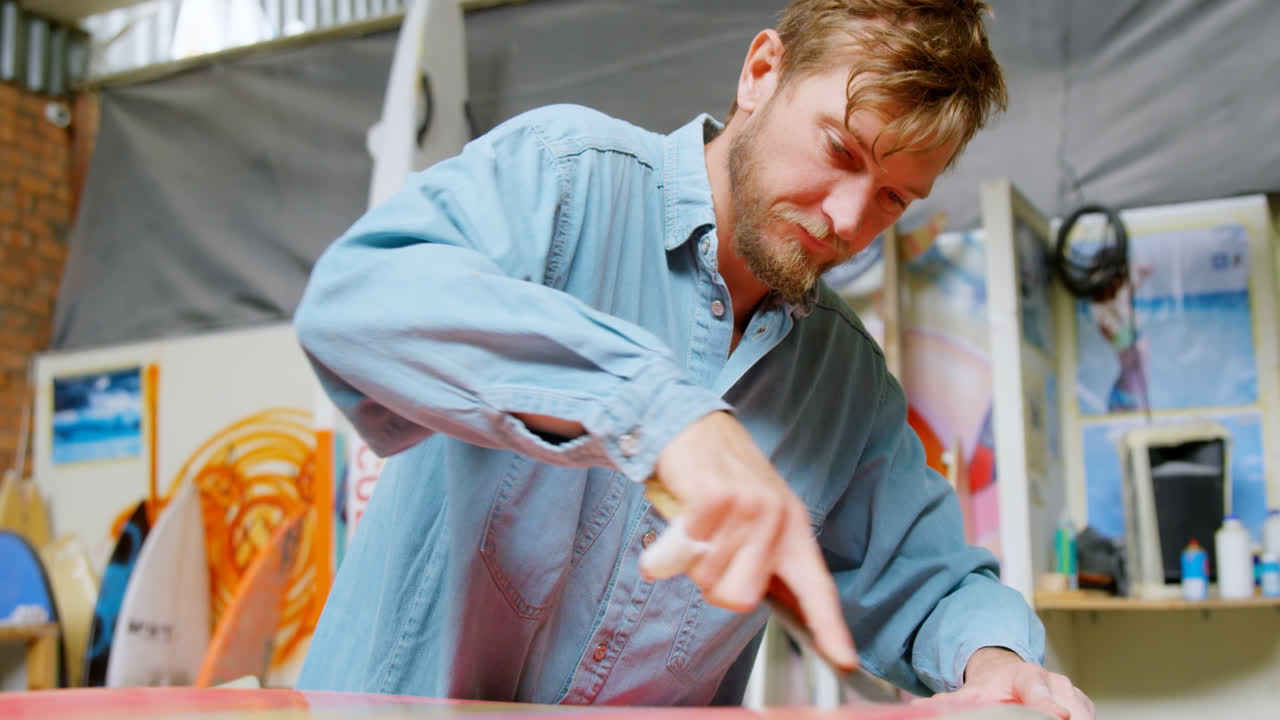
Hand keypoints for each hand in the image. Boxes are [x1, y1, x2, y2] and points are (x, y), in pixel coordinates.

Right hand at [638, 411, 855, 668]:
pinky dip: (664, 547)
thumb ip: (763, 558)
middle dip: (714, 585)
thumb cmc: (720, 478)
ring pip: (706, 578)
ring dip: (687, 560)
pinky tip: (677, 518)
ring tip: (695, 527)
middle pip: (742, 599)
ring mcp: (746, 508)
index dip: (830, 627)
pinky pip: (680, 553)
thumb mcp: (758, 514)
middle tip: (709, 552)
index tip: (844, 659)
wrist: (691, 425)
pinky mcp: (712, 498)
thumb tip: (755, 601)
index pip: (816, 587)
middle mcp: (775, 519)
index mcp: (793, 528)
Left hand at [917, 647, 1093, 718]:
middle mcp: (1055, 682)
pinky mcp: (1084, 706)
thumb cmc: (992, 685)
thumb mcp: (972, 691)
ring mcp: (1074, 694)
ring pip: (1082, 714)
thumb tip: (922, 708)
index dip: (1047, 704)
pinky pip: (1087, 717)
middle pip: (1067, 708)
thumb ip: (953, 703)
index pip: (1039, 691)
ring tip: (1047, 719)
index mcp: (1026, 676)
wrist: (1009, 673)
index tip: (1058, 715)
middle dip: (1059, 718)